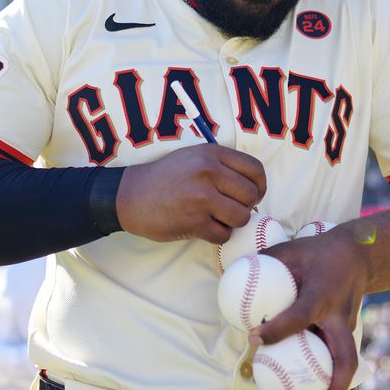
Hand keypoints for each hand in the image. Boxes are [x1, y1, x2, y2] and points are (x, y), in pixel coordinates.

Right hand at [116, 144, 265, 243]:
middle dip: (245, 207)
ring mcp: (201, 197)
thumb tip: (253, 187)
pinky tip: (203, 227)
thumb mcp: (193, 157)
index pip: (255, 170)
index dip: (259, 186)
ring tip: (217, 218)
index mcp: (211, 154)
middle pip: (251, 196)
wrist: (130, 196)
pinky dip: (217, 235)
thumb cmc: (165, 178)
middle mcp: (209, 172)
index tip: (252, 195)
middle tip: (230, 209)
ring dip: (232, 223)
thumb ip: (222, 165)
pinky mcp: (194, 222)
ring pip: (241, 217)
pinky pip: (223, 235)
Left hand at [257, 225, 371, 389]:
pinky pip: (339, 356)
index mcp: (322, 294)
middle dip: (333, 386)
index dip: (278, 329)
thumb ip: (262, 265)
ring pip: (347, 362)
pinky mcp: (348, 332)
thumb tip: (230, 281)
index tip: (255, 338)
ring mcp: (348, 326)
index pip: (300, 315)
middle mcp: (339, 315)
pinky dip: (328, 375)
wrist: (358, 254)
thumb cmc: (316, 253)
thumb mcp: (289, 250)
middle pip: (345, 357)